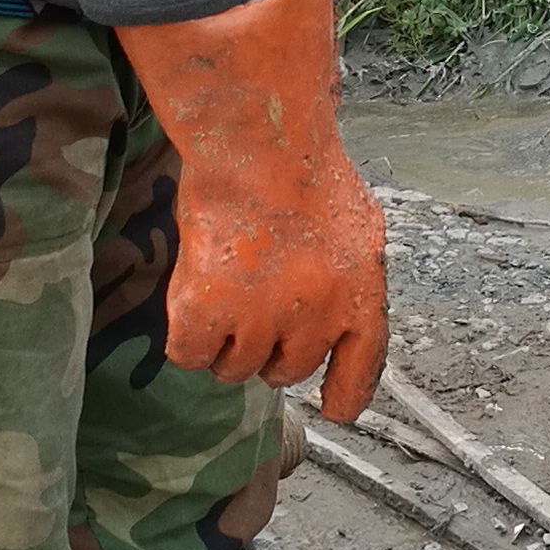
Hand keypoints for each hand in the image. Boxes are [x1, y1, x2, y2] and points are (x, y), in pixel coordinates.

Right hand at [115, 0, 389, 418]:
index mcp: (362, 290)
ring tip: (220, 284)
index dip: (346, 394)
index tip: (334, 410)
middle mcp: (318, 315)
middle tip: (247, 303)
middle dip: (265, 348)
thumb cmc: (302, 161)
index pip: (363, 365)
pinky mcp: (209, 314)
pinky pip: (190, 356)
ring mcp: (264, 319)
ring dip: (223, 339)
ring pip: (235, 368)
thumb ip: (348, 269)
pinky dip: (186, 335)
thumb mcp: (354, 219)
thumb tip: (335, 303)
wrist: (257, 140)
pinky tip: (191, 295)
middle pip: (285, 371)